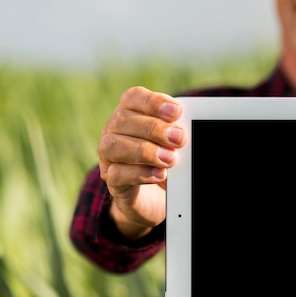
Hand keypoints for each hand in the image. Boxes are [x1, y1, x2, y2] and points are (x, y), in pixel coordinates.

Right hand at [98, 86, 185, 238]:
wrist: (162, 198)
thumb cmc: (169, 162)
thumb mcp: (176, 144)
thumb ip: (177, 132)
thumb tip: (185, 129)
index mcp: (130, 115)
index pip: (133, 98)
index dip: (153, 102)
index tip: (177, 112)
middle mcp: (114, 133)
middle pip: (123, 120)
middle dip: (154, 128)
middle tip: (179, 139)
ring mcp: (109, 158)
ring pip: (112, 146)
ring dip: (144, 151)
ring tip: (169, 159)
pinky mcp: (114, 183)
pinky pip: (117, 174)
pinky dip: (140, 173)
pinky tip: (160, 174)